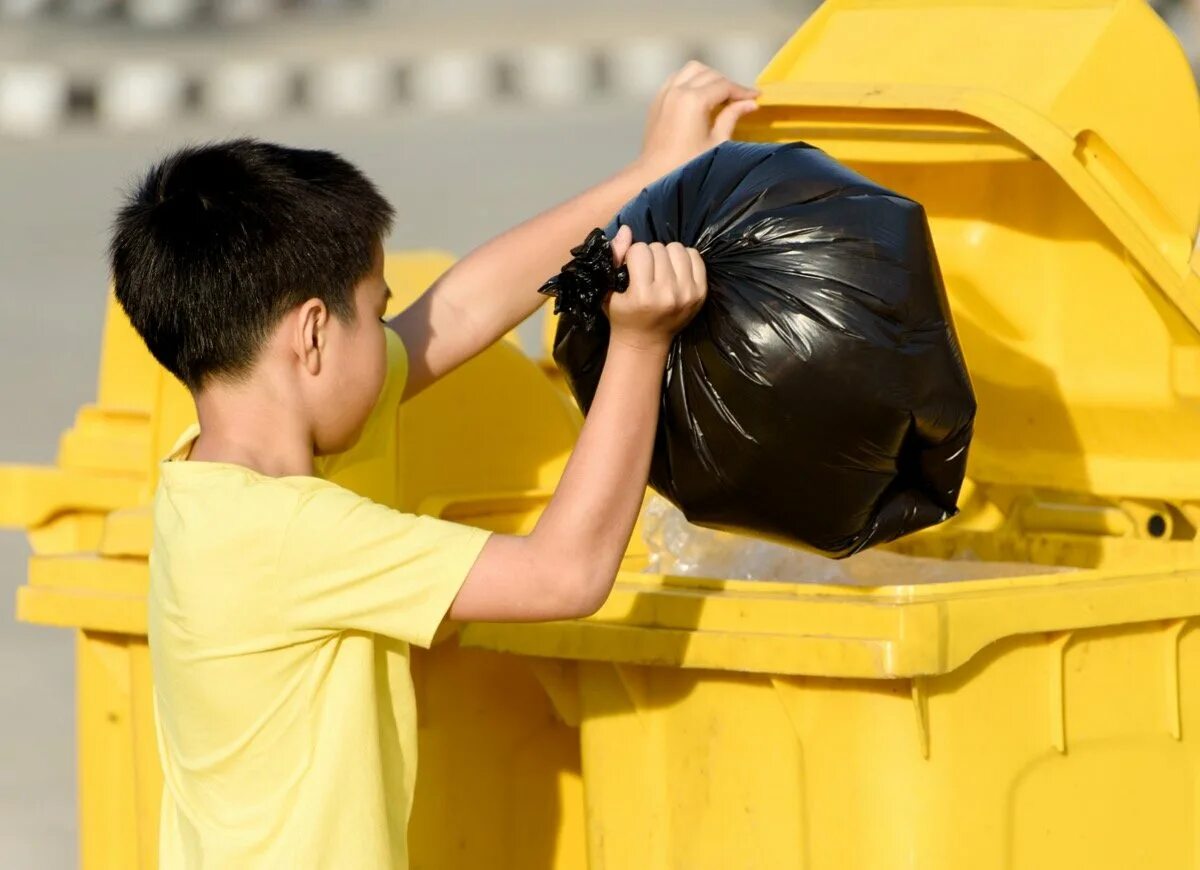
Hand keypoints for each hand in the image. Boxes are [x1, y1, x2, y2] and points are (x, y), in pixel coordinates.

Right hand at [605, 225, 706, 350]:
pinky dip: (683, 258)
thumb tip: (626, 229)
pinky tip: (675, 270)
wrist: (645, 343)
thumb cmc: (622, 316)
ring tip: (660, 270)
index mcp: (643, 295)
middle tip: (646, 272)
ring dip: (666, 255)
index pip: (639, 250)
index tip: (631, 269)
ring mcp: (687, 294)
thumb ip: (614, 258)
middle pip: (659, 248)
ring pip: (677, 249)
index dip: (632, 256)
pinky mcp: (701, 293)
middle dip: (649, 255)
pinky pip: (695, 256)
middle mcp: (668, 294)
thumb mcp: (608, 291)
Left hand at [636, 61, 758, 178]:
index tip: (755, 97)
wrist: (654, 175)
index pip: (725, 85)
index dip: (742, 90)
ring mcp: (665, 93)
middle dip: (728, 85)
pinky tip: (700, 94)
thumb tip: (750, 104)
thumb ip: (732, 117)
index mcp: (694, 100)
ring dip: (710, 77)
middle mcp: (678, 90)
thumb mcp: (716, 143)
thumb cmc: (686, 165)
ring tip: (721, 95)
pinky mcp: (658, 99)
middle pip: (711, 74)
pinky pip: (677, 78)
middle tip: (741, 100)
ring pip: (693, 70)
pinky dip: (691, 80)